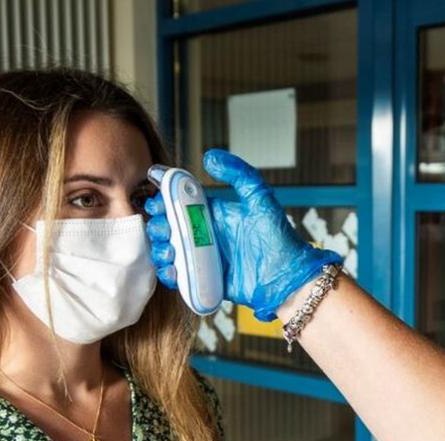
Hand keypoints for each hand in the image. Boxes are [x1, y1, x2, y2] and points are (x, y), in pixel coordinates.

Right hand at [145, 149, 341, 321]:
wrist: (287, 277)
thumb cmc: (279, 237)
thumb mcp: (260, 198)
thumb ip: (238, 174)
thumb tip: (210, 156)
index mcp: (214, 213)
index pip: (180, 203)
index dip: (163, 201)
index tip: (157, 202)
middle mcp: (205, 235)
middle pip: (169, 227)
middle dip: (158, 227)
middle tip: (162, 229)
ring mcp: (203, 258)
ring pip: (170, 251)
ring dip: (160, 250)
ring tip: (169, 251)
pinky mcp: (204, 279)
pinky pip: (180, 277)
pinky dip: (170, 274)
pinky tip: (173, 270)